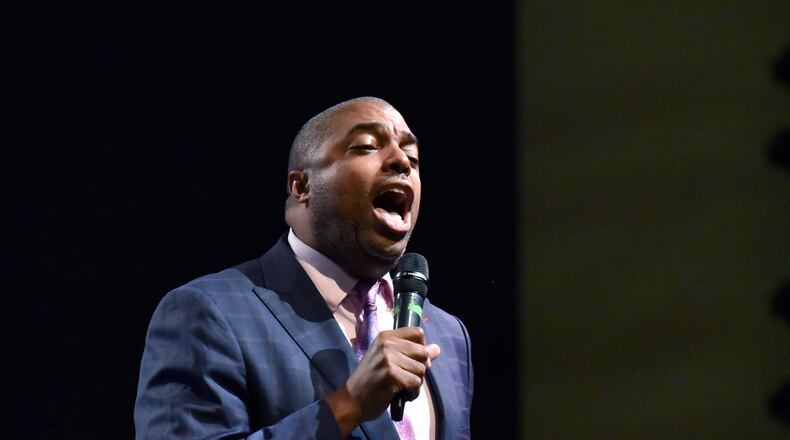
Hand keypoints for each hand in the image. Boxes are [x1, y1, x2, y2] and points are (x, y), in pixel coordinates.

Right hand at [324, 327, 440, 435]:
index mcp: (386, 336)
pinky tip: (401, 394)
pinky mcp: (392, 375)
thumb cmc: (370, 379)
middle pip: (423, 352)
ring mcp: (389, 359)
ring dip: (415, 382)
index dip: (422, 347)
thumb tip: (436, 349)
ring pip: (421, 369)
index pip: (418, 333)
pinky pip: (416, 383)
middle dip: (419, 368)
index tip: (413, 359)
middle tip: (405, 377)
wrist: (351, 399)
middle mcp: (387, 344)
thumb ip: (411, 352)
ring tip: (401, 386)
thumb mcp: (387, 358)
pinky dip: (412, 393)